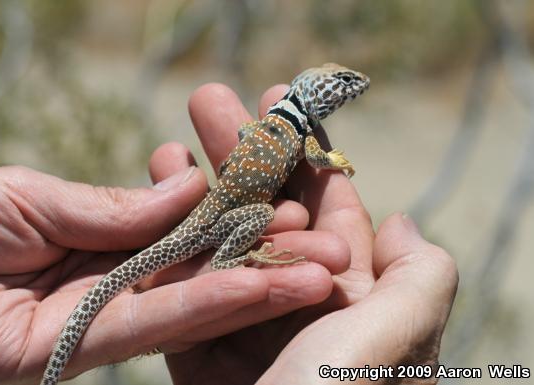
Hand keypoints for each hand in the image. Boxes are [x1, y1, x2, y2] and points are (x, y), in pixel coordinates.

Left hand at [0, 132, 347, 381]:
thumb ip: (115, 207)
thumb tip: (192, 186)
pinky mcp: (78, 353)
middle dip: (270, 260)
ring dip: (261, 288)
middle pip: (203, 272)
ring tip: (324, 273)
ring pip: (195, 303)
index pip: (187, 233)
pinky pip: (157, 324)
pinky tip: (262, 288)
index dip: (239, 221)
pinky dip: (211, 305)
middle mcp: (113, 284)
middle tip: (333, 250)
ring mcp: (100, 322)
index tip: (290, 203)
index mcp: (103, 241)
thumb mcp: (36, 196)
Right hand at [164, 84, 456, 384]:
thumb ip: (419, 281)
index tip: (275, 101)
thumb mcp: (391, 344)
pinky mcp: (199, 357)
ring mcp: (246, 332)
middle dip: (239, 154)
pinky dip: (163, 247)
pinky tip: (146, 204)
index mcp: (352, 305)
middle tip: (209, 100)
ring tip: (165, 143)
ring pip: (219, 247)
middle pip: (268, 216)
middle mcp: (299, 313)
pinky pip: (180, 293)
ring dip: (193, 192)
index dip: (302, 152)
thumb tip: (404, 223)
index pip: (329, 209)